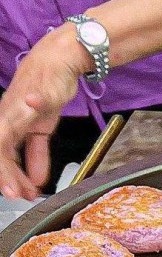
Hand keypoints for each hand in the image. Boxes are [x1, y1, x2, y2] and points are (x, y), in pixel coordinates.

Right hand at [0, 26, 89, 198]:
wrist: (60, 59)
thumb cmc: (52, 73)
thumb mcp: (47, 91)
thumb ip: (39, 102)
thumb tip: (31, 103)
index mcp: (9, 114)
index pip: (1, 147)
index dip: (4, 169)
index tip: (10, 188)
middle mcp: (11, 119)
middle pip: (5, 153)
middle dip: (10, 176)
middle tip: (19, 196)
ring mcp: (23, 123)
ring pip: (16, 154)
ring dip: (21, 174)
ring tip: (29, 193)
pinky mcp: (36, 124)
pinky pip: (32, 148)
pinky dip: (35, 164)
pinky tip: (39, 178)